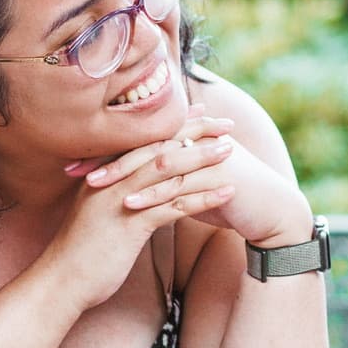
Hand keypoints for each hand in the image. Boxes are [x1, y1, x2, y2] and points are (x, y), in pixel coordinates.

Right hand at [44, 111, 236, 307]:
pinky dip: (203, 198)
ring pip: (169, 171)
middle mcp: (113, 179)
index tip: (203, 115)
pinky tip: (227, 194)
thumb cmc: (81, 252)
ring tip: (231, 151)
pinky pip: (174, 207)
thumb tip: (144, 190)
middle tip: (226, 125)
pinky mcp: (131, 224)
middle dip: (196, 133)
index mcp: (105, 172)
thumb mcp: (99, 214)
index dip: (177, 125)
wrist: (59, 281)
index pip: (147, 139)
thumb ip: (119, 196)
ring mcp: (121, 199)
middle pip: (161, 147)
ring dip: (203, 160)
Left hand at [81, 102, 311, 244]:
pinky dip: (154, 196)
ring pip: (158, 162)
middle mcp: (195, 140)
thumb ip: (168, 177)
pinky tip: (130, 207)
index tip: (75, 165)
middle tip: (75, 172)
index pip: (140, 140)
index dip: (108, 152)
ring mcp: (208, 156)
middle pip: (144, 145)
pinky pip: (180, 185)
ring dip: (125, 175)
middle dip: (108, 159)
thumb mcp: (193, 184)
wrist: (271, 210)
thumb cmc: (229, 197)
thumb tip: (135, 184)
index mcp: (187, 138)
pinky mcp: (219, 176)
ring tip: (94, 187)